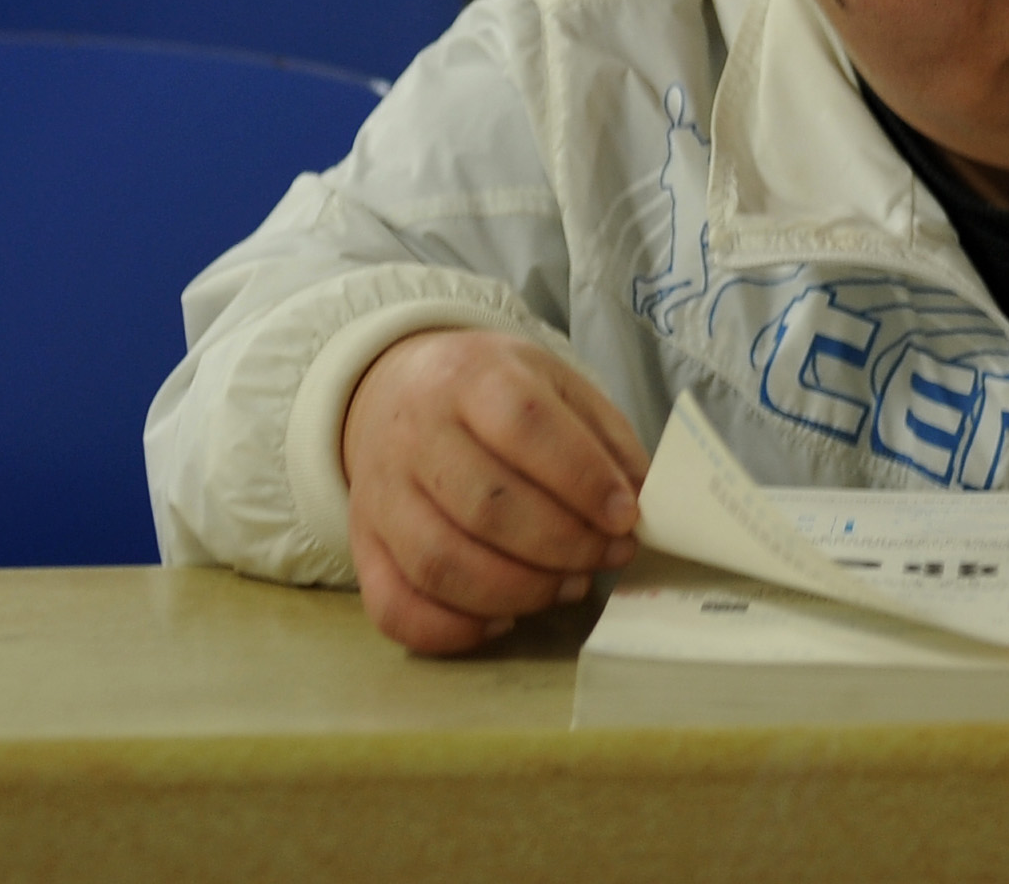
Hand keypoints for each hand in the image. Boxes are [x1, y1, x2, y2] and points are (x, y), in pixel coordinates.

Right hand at [339, 329, 647, 655]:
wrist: (395, 390)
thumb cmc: (491, 394)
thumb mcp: (554, 385)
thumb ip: (603, 439)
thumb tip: (644, 505)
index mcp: (469, 378)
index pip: (524, 426)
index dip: (582, 478)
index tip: (626, 516)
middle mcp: (414, 435)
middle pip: (485, 506)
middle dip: (562, 544)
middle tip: (607, 556)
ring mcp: (380, 496)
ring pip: (441, 563)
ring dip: (519, 592)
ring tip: (568, 587)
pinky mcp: (363, 548)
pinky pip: (395, 608)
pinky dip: (453, 630)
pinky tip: (503, 620)